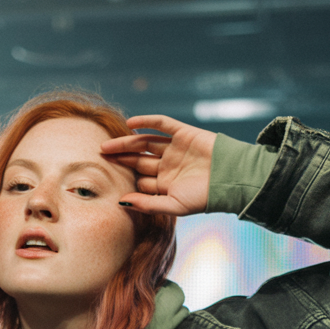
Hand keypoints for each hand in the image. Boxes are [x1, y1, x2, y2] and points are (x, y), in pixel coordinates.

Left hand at [101, 115, 216, 216]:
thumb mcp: (173, 205)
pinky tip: (130, 124)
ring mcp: (175, 149)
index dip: (124, 180)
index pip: (140, 182)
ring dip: (126, 142)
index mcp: (166, 185)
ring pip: (145, 143)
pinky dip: (146, 122)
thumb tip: (121, 201)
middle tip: (99, 156)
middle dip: (120, 158)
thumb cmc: (203, 198)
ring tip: (107, 145)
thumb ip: (147, 204)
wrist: (230, 179)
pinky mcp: (183, 133)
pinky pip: (161, 124)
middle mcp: (168, 166)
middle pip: (138, 161)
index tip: (105, 179)